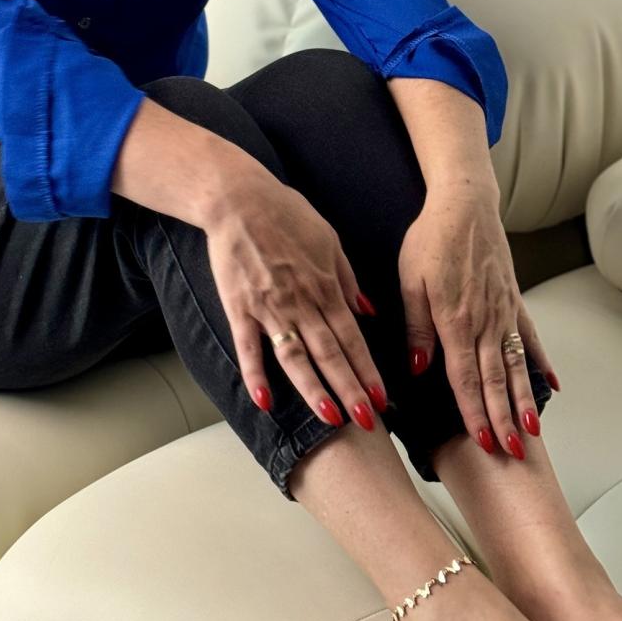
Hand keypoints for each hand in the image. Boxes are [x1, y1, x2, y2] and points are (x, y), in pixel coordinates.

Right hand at [204, 171, 388, 428]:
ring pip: (295, 357)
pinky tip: (266, 404)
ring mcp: (269, 307)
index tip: (383, 399)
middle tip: (368, 422)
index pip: (353, 338)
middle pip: (330, 354)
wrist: (238, 198)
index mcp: (325, 286)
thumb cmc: (285, 213)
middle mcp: (301, 302)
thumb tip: (368, 312)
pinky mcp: (239, 307)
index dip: (368, 371)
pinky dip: (256, 376)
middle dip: (350, 390)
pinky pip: (248, 348)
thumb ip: (347, 279)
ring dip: (314, 390)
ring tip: (330, 420)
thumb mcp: (328, 239)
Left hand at [397, 183, 559, 454]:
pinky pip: (530, 335)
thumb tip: (420, 369)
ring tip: (534, 431)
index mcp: (455, 320)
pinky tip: (553, 384)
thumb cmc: (430, 239)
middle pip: (495, 379)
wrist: (464, 204)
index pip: (466, 377)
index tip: (484, 441)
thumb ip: (417, 328)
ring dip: (524, 399)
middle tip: (514, 454)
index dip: (475, 412)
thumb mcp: (410, 281)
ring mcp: (504, 310)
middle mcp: (484, 321)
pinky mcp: (514, 299)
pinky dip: (541, 361)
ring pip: (516, 364)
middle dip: (504, 418)